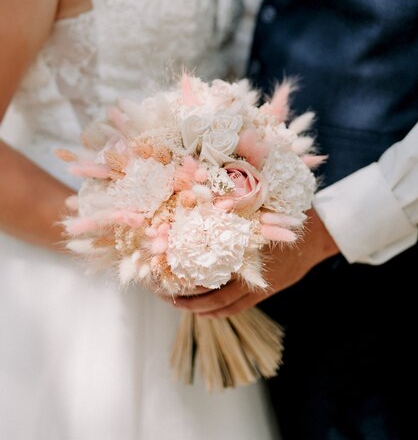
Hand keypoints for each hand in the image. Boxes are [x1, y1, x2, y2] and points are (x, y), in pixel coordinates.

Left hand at [170, 208, 338, 317]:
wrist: (319, 234)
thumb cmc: (287, 213)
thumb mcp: (262, 203)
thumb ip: (238, 199)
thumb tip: (210, 182)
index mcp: (245, 247)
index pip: (210, 267)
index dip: (188, 274)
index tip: (167, 271)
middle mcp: (250, 269)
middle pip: (213, 292)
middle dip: (188, 297)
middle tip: (166, 296)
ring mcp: (259, 282)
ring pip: (224, 304)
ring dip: (201, 308)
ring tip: (181, 305)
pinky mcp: (266, 289)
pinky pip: (238, 307)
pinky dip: (220, 311)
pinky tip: (206, 312)